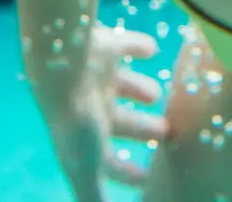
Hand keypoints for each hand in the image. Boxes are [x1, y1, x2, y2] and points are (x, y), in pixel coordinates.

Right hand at [62, 24, 165, 192]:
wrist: (63, 66)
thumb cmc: (78, 122)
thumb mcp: (89, 170)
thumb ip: (94, 199)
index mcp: (87, 140)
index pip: (109, 163)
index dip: (128, 173)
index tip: (149, 179)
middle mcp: (91, 108)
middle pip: (119, 122)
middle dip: (142, 130)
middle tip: (167, 133)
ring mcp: (96, 77)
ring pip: (121, 85)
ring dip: (139, 89)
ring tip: (156, 93)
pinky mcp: (103, 45)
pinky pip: (124, 44)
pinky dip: (137, 46)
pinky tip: (151, 48)